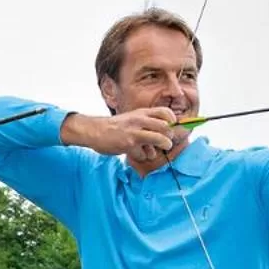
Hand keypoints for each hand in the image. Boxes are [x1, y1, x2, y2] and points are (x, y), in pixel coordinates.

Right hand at [63, 106, 181, 161]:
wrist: (95, 131)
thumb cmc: (115, 127)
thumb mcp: (132, 118)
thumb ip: (146, 123)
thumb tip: (164, 131)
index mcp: (142, 113)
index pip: (165, 112)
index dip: (172, 120)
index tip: (171, 127)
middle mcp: (140, 120)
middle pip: (166, 127)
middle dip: (170, 137)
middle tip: (166, 142)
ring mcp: (135, 132)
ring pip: (160, 139)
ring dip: (162, 147)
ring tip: (155, 150)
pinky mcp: (129, 145)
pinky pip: (144, 154)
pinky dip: (142, 156)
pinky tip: (136, 154)